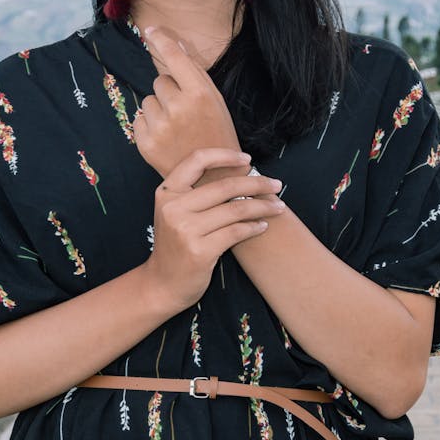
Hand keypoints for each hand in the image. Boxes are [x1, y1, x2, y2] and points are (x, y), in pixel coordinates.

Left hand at [133, 27, 241, 177]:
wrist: (213, 179)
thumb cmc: (218, 134)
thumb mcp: (215, 100)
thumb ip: (194, 73)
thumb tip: (174, 44)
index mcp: (199, 94)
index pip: (174, 58)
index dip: (162, 40)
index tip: (150, 30)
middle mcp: (178, 107)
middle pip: (160, 81)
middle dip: (170, 91)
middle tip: (185, 111)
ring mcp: (159, 126)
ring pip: (149, 100)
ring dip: (160, 109)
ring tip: (176, 127)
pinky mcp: (145, 143)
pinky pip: (140, 118)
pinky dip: (150, 126)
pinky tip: (166, 138)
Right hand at [143, 148, 284, 311]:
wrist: (162, 284)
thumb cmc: (176, 244)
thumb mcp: (174, 212)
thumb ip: (196, 193)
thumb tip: (242, 171)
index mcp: (167, 192)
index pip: (197, 160)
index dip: (224, 155)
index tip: (247, 159)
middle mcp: (173, 207)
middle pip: (224, 186)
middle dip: (256, 184)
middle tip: (276, 185)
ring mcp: (186, 230)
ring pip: (235, 209)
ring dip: (262, 207)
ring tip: (278, 206)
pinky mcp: (200, 251)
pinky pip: (236, 232)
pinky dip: (253, 227)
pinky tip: (263, 226)